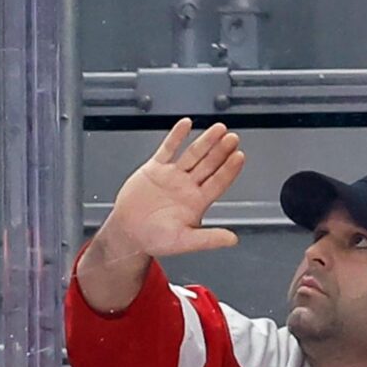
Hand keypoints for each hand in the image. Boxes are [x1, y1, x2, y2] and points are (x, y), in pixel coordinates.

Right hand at [81, 120, 246, 309]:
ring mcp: (172, 175)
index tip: (239, 156)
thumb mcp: (182, 242)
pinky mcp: (155, 169)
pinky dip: (176, 137)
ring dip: (206, 141)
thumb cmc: (153, 239)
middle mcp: (187, 186)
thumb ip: (207, 239)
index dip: (229, 169)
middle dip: (221, 151)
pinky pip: (167, 149)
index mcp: (197, 202)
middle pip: (209, 164)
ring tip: (219, 129)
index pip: (218, 182)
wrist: (126, 233)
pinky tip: (186, 125)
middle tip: (233, 138)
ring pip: (193, 154)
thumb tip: (232, 240)